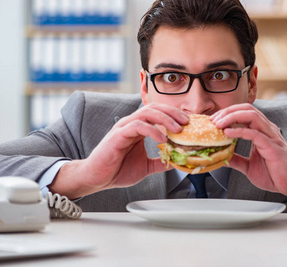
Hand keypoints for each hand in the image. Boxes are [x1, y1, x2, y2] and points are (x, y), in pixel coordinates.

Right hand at [49, 103, 187, 198]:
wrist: (98, 178)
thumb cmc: (117, 170)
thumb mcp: (146, 166)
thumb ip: (160, 161)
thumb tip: (177, 162)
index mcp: (138, 128)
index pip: (158, 113)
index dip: (174, 115)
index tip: (188, 123)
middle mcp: (131, 124)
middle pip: (154, 108)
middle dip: (173, 113)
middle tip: (187, 122)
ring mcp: (124, 128)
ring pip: (147, 113)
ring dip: (165, 119)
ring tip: (178, 129)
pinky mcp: (118, 135)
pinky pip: (137, 126)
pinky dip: (152, 130)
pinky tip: (162, 138)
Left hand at [211, 104, 286, 208]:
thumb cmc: (276, 174)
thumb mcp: (249, 166)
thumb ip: (236, 159)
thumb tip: (220, 157)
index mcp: (261, 131)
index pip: (244, 113)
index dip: (227, 113)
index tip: (213, 121)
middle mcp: (267, 130)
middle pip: (247, 109)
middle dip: (227, 111)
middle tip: (213, 120)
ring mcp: (271, 136)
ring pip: (252, 116)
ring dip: (232, 117)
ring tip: (218, 124)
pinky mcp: (273, 146)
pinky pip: (255, 133)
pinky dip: (240, 131)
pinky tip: (228, 132)